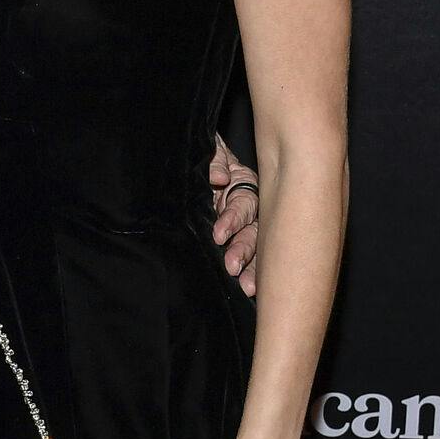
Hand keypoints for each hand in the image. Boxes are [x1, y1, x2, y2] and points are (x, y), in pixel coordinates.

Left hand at [208, 136, 260, 297]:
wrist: (187, 154)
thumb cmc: (204, 152)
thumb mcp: (210, 150)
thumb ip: (214, 161)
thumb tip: (221, 178)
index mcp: (243, 184)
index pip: (243, 204)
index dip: (233, 219)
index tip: (219, 235)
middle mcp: (246, 206)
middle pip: (252, 231)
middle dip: (245, 250)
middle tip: (233, 267)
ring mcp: (240, 224)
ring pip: (251, 246)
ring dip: (250, 266)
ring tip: (247, 287)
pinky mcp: (228, 236)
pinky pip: (243, 255)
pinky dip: (248, 270)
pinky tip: (249, 288)